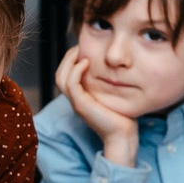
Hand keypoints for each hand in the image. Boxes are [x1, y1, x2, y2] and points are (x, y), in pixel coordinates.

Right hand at [56, 48, 138, 165]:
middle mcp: (75, 100)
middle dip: (67, 58)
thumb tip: (116, 66)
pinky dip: (76, 71)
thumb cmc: (123, 116)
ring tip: (80, 52)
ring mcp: (76, 103)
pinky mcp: (81, 105)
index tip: (83, 49)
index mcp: (80, 98)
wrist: (123, 136)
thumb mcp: (113, 95)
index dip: (71, 60)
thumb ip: (109, 83)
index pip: (66, 75)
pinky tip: (86, 63)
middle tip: (79, 47)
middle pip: (60, 74)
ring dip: (69, 62)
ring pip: (61, 78)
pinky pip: (71, 84)